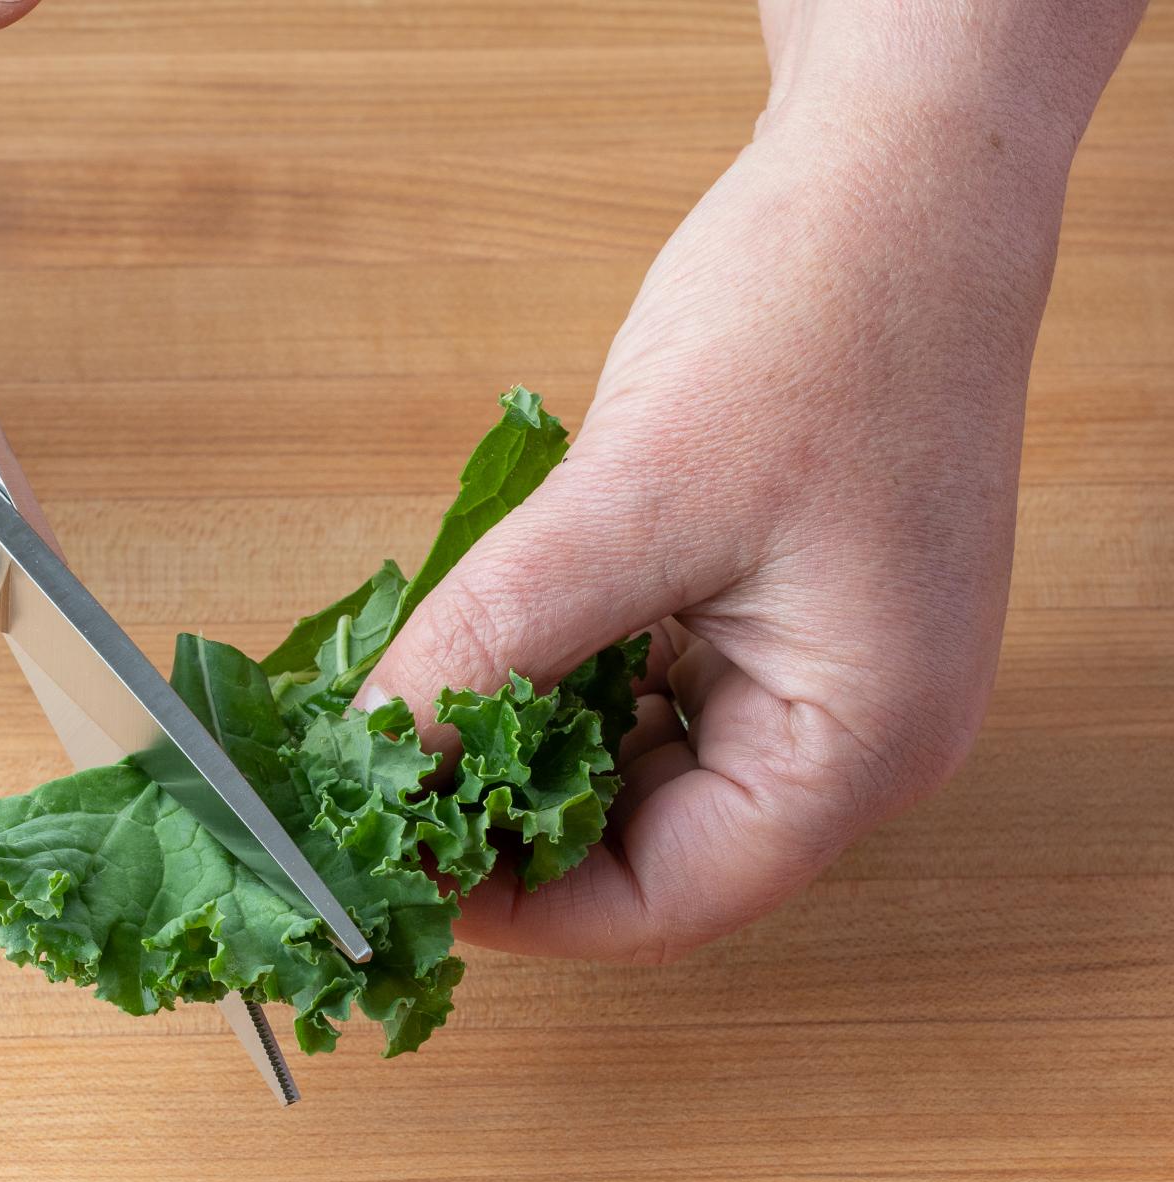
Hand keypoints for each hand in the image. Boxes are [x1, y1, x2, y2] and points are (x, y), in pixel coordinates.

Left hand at [357, 0, 1145, 962]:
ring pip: (637, 765)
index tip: (395, 873)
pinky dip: (559, 676)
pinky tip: (480, 644)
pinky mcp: (775, 609)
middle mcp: (852, 732)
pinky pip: (647, 686)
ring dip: (524, 744)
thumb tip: (374, 750)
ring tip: (416, 708)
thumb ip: (494, 644)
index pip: (668, 905)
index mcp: (860, 744)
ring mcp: (817, 669)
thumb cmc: (817, 323)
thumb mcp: (630, 503)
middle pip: (651, 845)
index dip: (519, 907)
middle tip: (380, 786)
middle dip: (509, 819)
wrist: (899, 182)